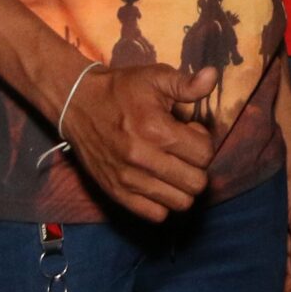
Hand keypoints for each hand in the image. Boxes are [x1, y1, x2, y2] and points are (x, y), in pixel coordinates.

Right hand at [66, 64, 216, 221]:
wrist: (77, 104)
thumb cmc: (121, 90)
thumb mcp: (155, 77)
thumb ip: (186, 83)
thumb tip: (213, 76)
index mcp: (156, 130)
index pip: (204, 154)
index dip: (203, 141)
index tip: (189, 131)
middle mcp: (143, 159)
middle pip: (196, 183)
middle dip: (197, 166)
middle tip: (183, 151)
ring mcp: (128, 180)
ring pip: (180, 203)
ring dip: (183, 187)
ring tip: (172, 167)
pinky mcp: (116, 193)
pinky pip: (156, 215)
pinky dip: (163, 203)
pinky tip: (158, 182)